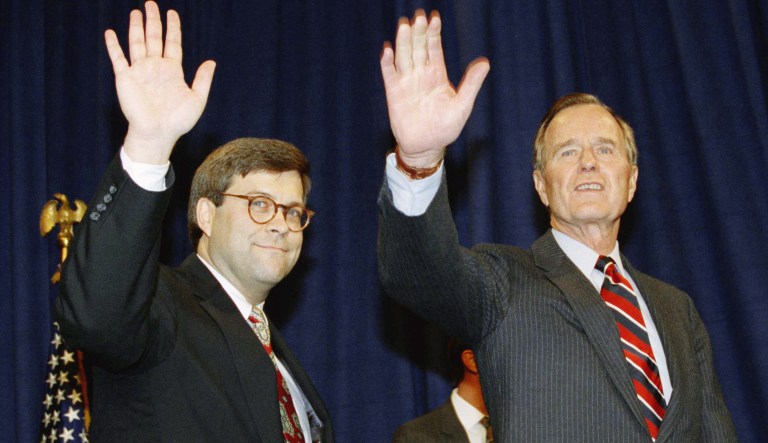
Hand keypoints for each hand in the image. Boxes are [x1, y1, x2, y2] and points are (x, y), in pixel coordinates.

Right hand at [105, 1, 215, 163]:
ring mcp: (140, 71)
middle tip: (151, 3)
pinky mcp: (125, 78)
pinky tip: (110, 32)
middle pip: (154, 38)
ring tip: (136, 11)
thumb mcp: (196, 99)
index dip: (173, 28)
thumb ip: (203, 79)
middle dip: (153, 20)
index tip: (172, 13)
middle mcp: (155, 67)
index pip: (172, 43)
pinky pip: (118, 58)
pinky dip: (113, 45)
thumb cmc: (177, 121)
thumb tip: (211, 61)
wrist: (157, 133)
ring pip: (137, 43)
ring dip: (136, 27)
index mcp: (172, 71)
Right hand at [380, 10, 488, 167]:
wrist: (426, 147)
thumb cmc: (446, 128)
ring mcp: (406, 82)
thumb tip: (485, 62)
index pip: (434, 48)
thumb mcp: (463, 106)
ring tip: (405, 25)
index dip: (433, 33)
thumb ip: (471, 84)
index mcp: (437, 74)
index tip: (434, 18)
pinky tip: (388, 50)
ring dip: (403, 42)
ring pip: (404, 57)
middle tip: (419, 16)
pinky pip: (390, 75)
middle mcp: (420, 74)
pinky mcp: (394, 94)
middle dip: (418, 32)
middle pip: (418, 48)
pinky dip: (387, 63)